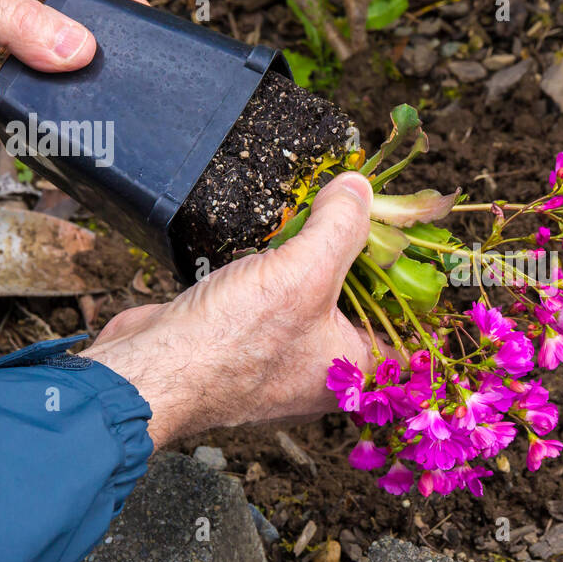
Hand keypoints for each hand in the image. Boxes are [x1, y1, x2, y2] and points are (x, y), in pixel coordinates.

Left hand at [0, 0, 144, 113]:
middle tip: (121, 67)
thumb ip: (20, 21)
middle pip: (54, 14)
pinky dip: (17, 112)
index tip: (144, 20)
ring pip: (31, 60)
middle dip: (85, 40)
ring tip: (86, 100)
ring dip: (54, 81)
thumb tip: (81, 51)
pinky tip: (32, 120)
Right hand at [82, 173, 381, 447]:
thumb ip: (339, 228)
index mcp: (353, 370)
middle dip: (360, 266)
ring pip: (315, 306)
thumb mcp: (304, 272)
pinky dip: (277, 277)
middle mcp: (322, 372)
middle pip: (360, 312)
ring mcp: (281, 363)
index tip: (407, 245)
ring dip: (316, 268)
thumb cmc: (232, 340)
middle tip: (363, 219)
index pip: (405, 332)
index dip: (413, 289)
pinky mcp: (243, 348)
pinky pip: (275, 307)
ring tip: (322, 222)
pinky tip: (273, 247)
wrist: (150, 371)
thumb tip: (360, 189)